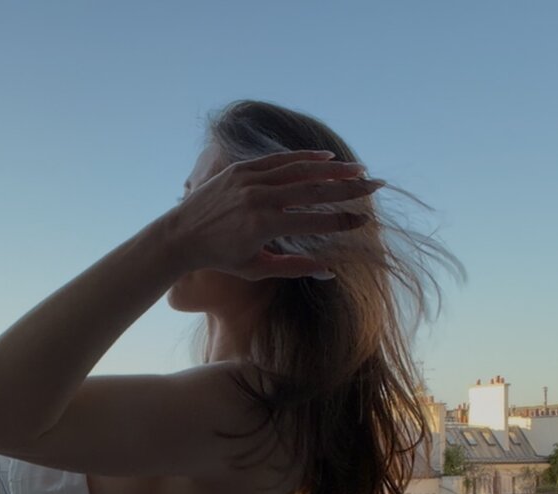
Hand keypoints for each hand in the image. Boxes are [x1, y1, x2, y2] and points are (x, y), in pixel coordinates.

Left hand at [166, 150, 382, 279]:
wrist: (181, 235)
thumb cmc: (221, 259)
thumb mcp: (257, 270)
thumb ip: (294, 269)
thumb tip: (330, 271)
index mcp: (264, 226)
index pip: (314, 222)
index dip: (341, 221)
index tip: (364, 220)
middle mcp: (259, 198)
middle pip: (314, 190)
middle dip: (348, 188)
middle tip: (375, 185)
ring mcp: (250, 179)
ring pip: (299, 169)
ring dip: (332, 169)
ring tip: (358, 170)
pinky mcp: (241, 168)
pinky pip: (279, 160)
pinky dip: (304, 159)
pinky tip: (326, 159)